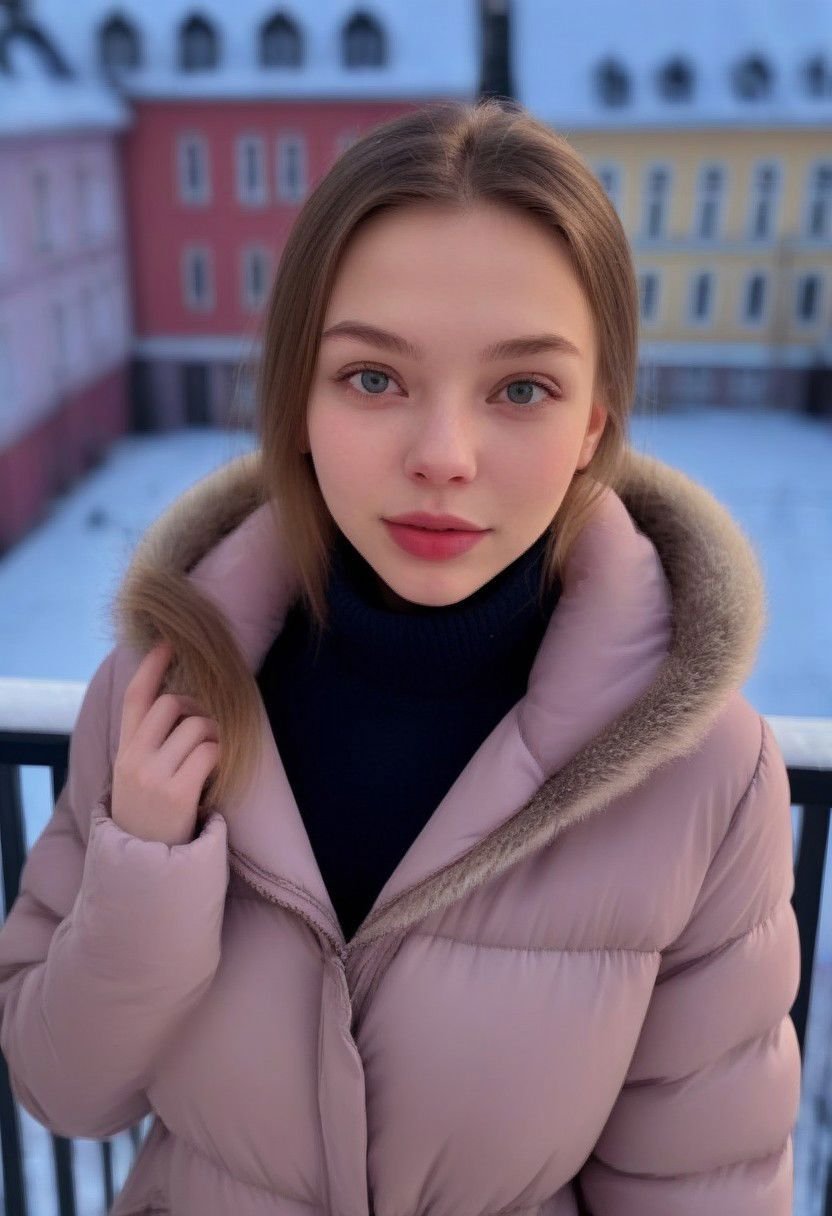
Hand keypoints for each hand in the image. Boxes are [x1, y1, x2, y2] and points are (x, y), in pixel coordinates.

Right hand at [110, 641, 219, 845]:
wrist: (145, 866)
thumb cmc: (151, 814)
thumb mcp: (137, 775)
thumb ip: (150, 742)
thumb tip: (181, 703)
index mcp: (124, 751)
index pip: (135, 697)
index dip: (151, 667)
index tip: (169, 644)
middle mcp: (135, 759)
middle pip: (172, 703)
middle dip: (195, 708)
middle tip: (203, 729)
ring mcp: (154, 775)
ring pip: (197, 725)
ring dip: (213, 735)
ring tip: (208, 757)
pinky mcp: (178, 792)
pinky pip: (210, 751)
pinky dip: (219, 755)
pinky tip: (214, 772)